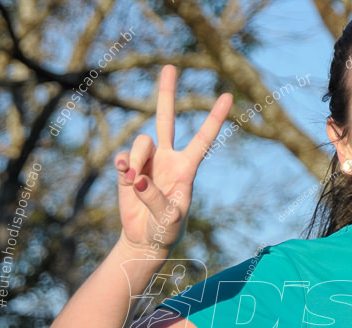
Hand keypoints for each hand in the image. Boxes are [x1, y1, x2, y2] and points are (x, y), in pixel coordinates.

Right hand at [116, 65, 232, 251]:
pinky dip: (123, 164)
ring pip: (140, 142)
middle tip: (170, 66)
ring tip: (135, 182)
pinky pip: (124, 156)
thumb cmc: (166, 231)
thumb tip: (137, 178)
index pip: (203, 139)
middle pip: (166, 119)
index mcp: (187, 169)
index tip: (228, 96)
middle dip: (167, 93)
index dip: (214, 118)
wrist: (146, 238)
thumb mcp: (168, 219)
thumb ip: (155, 198)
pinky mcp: (129, 168)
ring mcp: (148, 161)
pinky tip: (125, 176)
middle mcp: (168, 159)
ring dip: (136, 160)